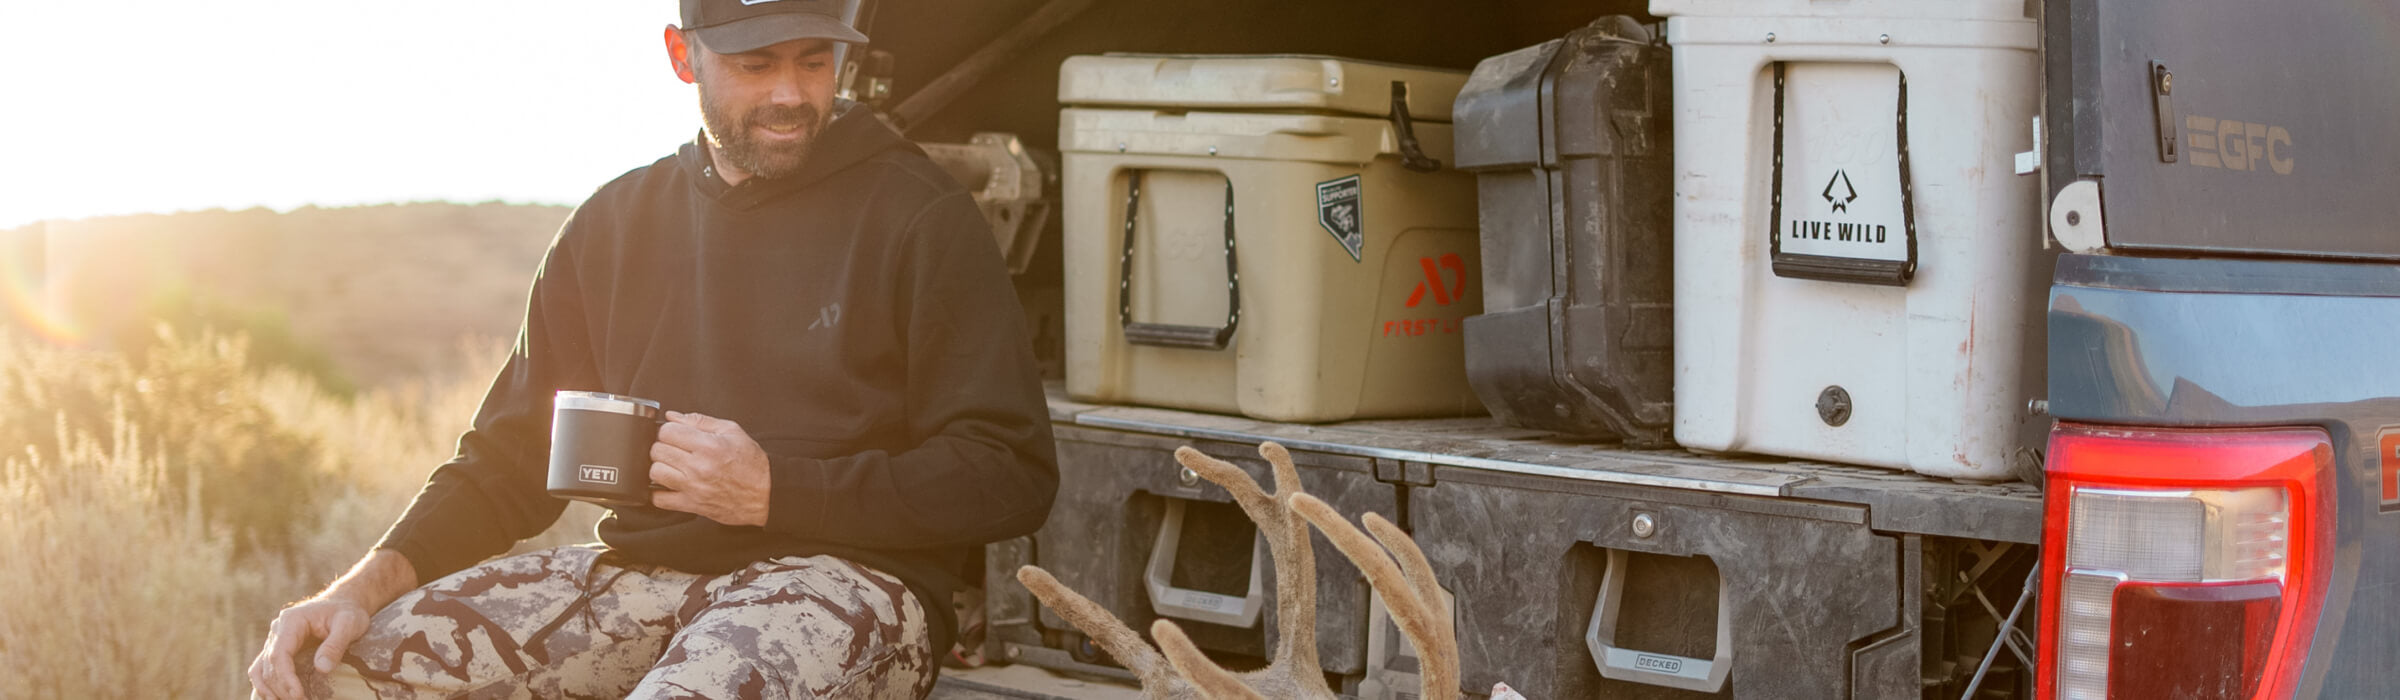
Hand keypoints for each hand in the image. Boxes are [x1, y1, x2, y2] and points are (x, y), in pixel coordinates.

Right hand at [247, 593, 371, 699]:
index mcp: (291, 621)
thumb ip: (335, 645)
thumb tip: (322, 669)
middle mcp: (277, 630)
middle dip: (281, 688)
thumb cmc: (347, 612)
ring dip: (269, 690)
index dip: (286, 677)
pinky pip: (263, 670)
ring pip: (261, 669)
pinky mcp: (279, 649)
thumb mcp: (348, 624)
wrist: (343, 604)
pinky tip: (272, 699)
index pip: (279, 654)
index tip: (298, 695)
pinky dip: (265, 685)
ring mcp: (275, 640)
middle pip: (269, 665)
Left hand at [649, 410, 771, 526]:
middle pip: (658, 451)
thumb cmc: (752, 464)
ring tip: (672, 466)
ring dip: (660, 467)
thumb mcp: (732, 432)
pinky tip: (669, 485)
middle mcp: (699, 467)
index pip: (668, 431)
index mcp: (709, 446)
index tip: (675, 434)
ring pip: (655, 473)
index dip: (668, 430)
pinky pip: (660, 499)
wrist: (766, 494)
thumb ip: (700, 421)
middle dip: (663, 446)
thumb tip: (673, 416)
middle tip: (675, 449)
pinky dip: (659, 492)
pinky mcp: (692, 505)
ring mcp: (693, 488)